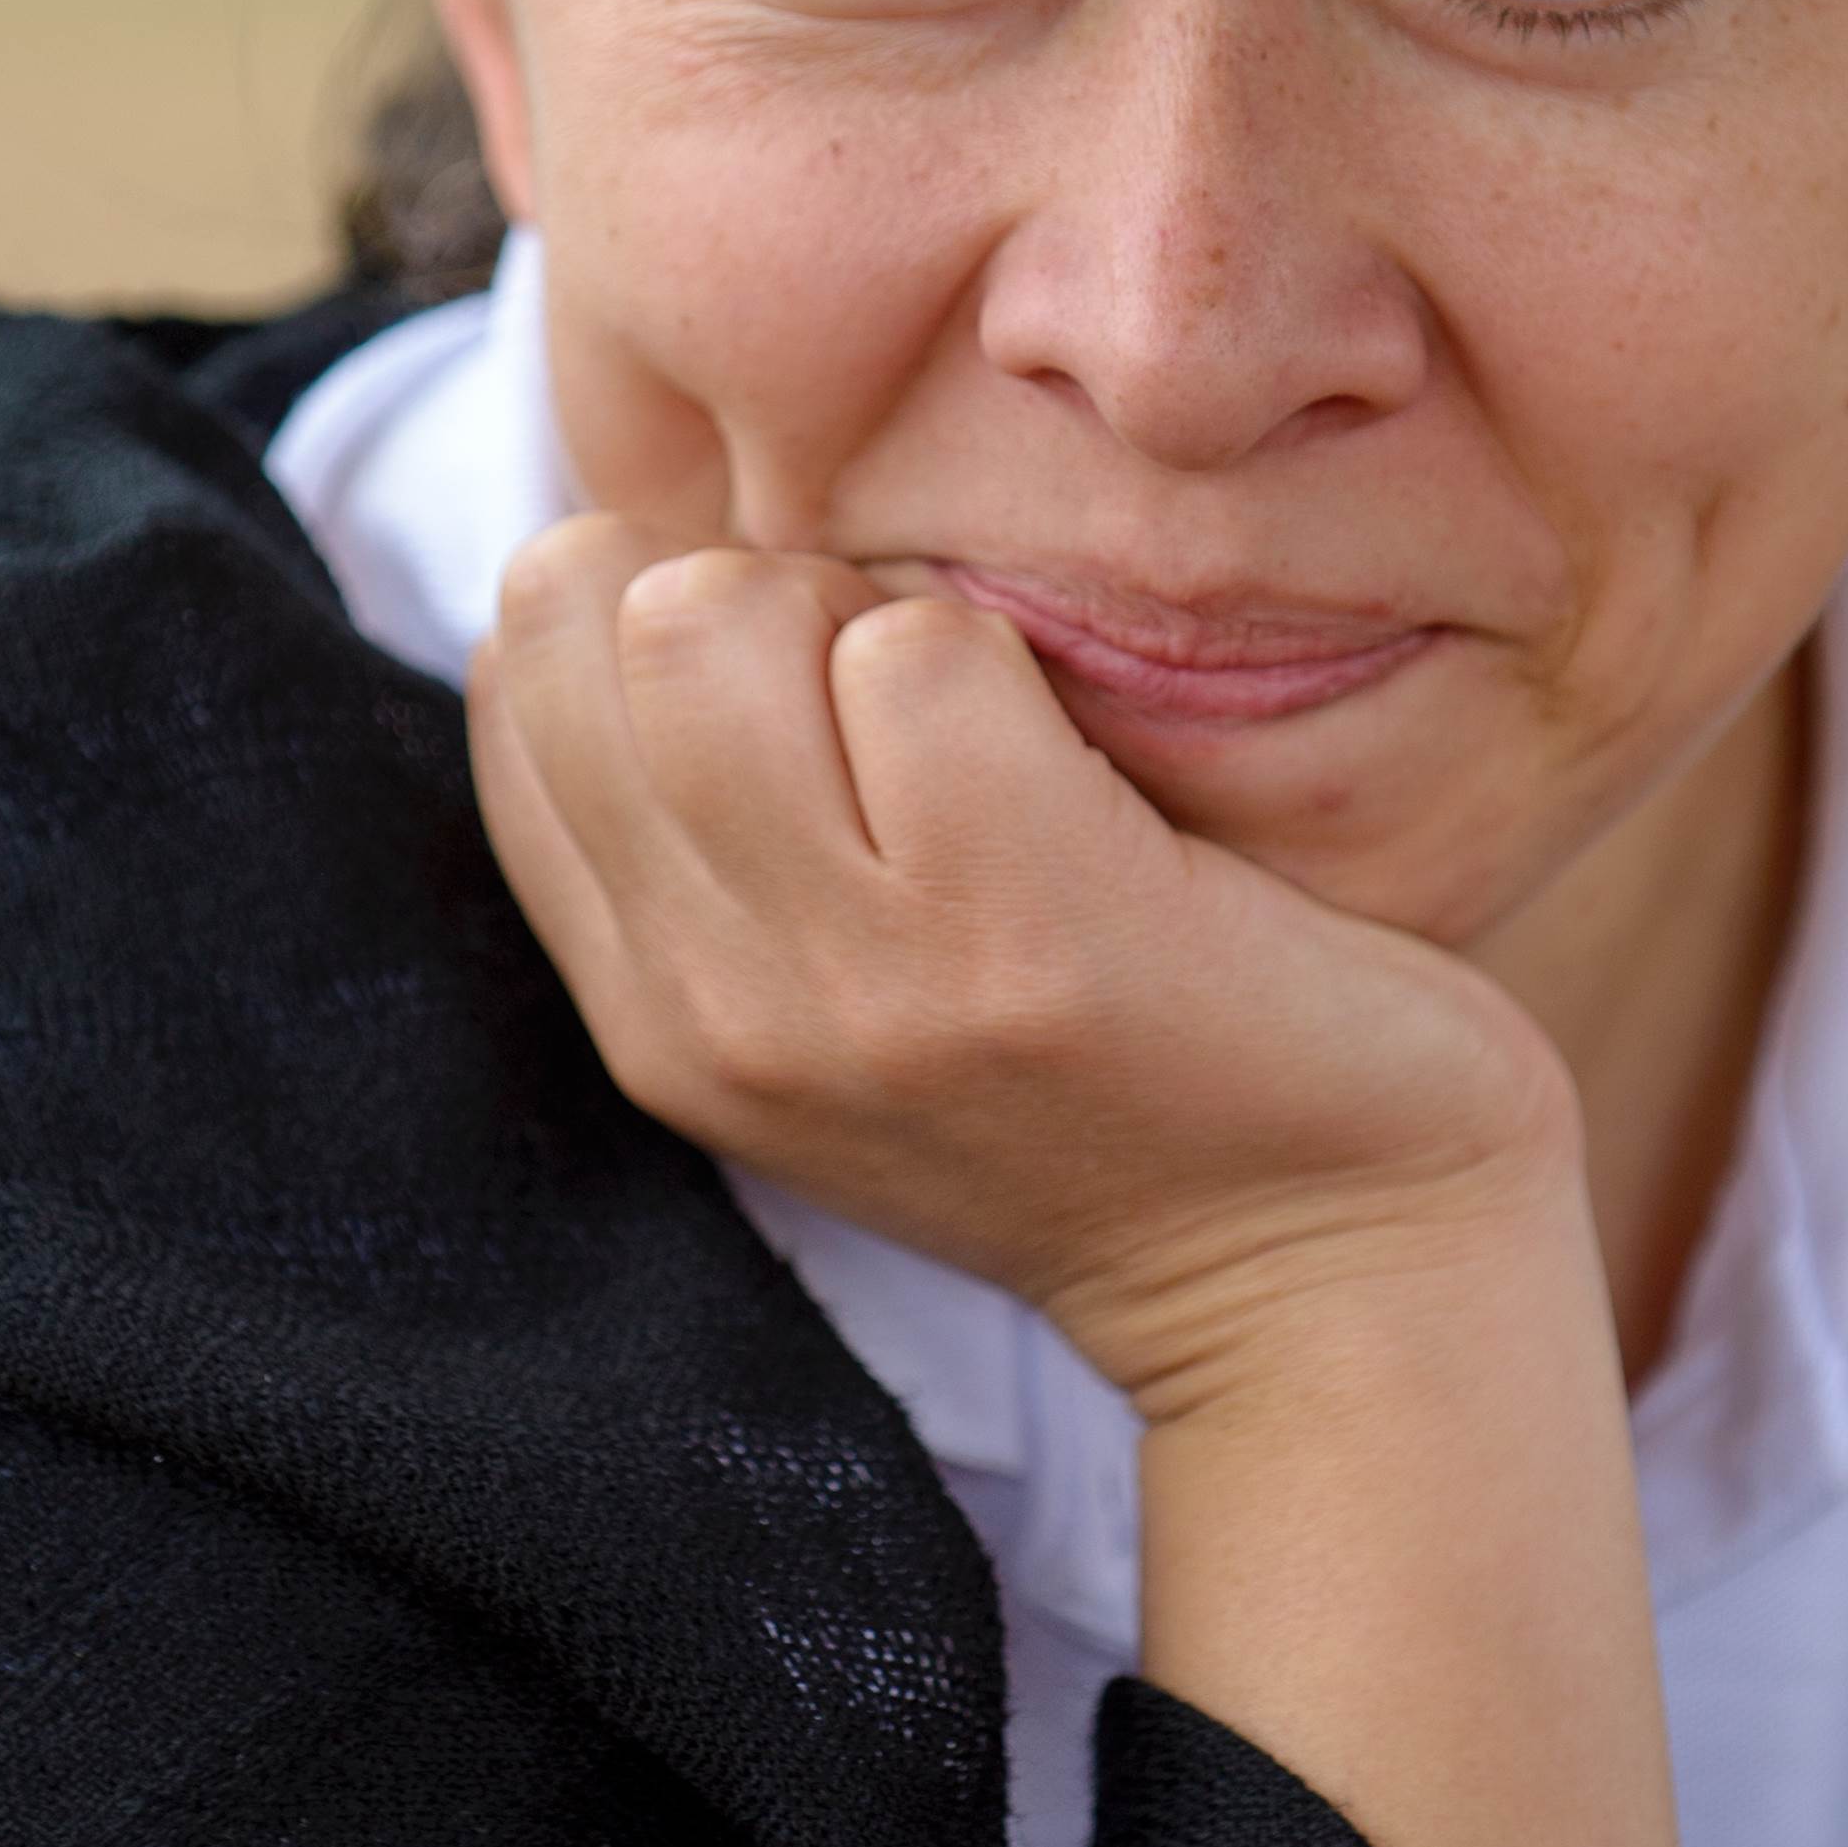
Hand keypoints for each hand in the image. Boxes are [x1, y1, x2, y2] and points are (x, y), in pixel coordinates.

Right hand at [467, 519, 1581, 1421]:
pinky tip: (1088, 778)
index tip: (810, 685)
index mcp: (653, 1013)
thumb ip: (724, 842)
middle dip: (755, 582)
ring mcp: (848, 977)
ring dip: (868, 610)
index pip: (513, 681)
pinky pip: (922, 653)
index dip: (659, 607)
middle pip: (588, 607)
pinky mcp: (1012, 931)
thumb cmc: (1120, 1084)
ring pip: (717, 611)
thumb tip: (644, 568)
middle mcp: (710, 1006)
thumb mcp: (848, 1008)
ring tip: (988, 730)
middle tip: (911, 698)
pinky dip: (1011, 660)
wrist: (1334, 1278)